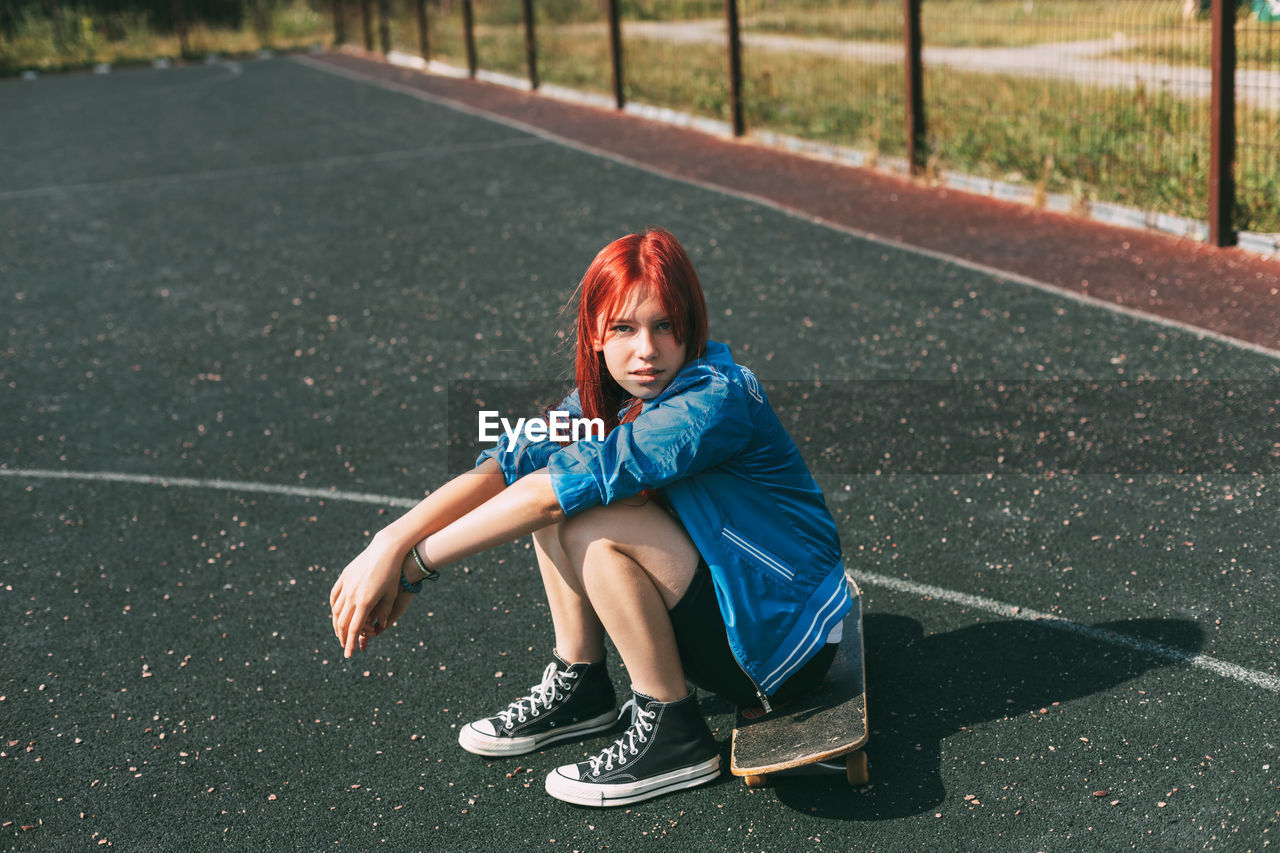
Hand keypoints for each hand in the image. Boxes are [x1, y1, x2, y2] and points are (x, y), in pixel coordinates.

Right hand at [329, 538, 410, 657]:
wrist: (386, 549)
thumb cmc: (393, 574)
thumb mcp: (391, 596)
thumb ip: (384, 613)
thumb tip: (379, 628)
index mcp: (365, 602)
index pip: (354, 629)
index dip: (350, 644)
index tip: (349, 655)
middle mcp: (352, 595)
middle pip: (342, 622)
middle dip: (342, 637)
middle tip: (344, 646)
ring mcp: (346, 585)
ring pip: (336, 610)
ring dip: (336, 624)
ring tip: (340, 633)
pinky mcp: (344, 576)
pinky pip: (335, 596)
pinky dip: (334, 607)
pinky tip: (335, 613)